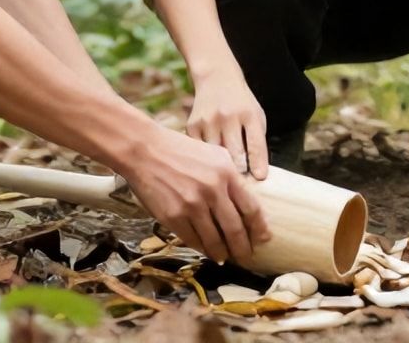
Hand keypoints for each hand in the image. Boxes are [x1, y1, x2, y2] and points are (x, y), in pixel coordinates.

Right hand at [121, 126, 269, 264]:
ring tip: (226, 258)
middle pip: (235, 229)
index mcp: (226, 173)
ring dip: (222, 253)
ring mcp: (192, 206)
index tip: (264, 239)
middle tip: (246, 256)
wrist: (145, 150)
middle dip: (243, 248)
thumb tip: (245, 199)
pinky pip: (193, 240)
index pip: (251, 208)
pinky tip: (207, 251)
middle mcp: (212, 191)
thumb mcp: (214, 154)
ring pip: (214, 239)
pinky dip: (202, 248)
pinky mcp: (174, 217)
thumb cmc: (181, 150)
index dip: (259, 228)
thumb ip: (231, 175)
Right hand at [186, 68, 269, 179]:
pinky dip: (205, 159)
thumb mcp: (255, 115)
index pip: (255, 145)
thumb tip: (255, 173)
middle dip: (240, 172)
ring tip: (223, 176)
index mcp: (248, 114)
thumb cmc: (241, 104)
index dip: (258, 165)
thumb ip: (256, 141)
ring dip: (220, 168)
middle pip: (235, 155)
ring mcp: (208, 120)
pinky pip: (200, 152)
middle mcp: (228, 116)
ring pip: (215, 157)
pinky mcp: (192, 125)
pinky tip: (208, 159)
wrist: (216, 79)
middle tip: (241, 184)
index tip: (260, 179)